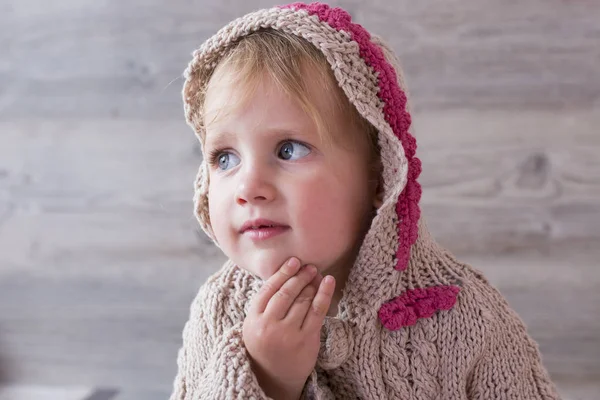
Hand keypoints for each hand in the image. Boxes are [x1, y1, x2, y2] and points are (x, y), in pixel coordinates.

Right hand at [243, 257, 335, 399]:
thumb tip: (285, 274)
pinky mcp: (306, 340)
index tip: (293, 261)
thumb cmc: (264, 345)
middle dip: (299, 276)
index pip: (268, 289)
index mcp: (253, 319)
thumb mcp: (254, 325)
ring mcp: (288, 333)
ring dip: (311, 284)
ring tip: (315, 274)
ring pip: (303, 300)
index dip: (282, 273)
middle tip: (308, 266)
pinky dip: (324, 294)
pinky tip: (329, 282)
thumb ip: (265, 303)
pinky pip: (318, 311)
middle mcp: (269, 325)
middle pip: (287, 292)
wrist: (273, 378)